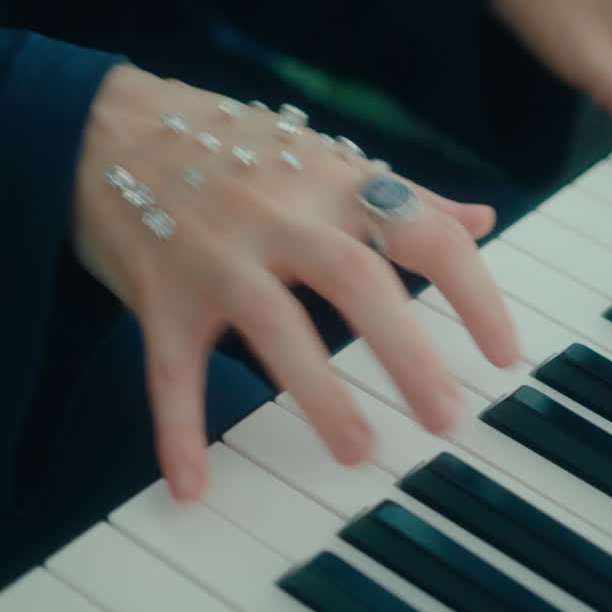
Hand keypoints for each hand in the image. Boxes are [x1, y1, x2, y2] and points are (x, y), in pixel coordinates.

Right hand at [71, 65, 518, 499]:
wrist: (106, 125)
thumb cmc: (233, 147)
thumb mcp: (322, 158)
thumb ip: (402, 194)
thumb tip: (478, 222)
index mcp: (335, 184)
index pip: (424, 235)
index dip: (475, 293)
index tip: (505, 356)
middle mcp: (281, 215)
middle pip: (356, 279)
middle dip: (406, 349)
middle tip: (444, 416)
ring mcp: (216, 254)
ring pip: (273, 324)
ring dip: (317, 392)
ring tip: (356, 452)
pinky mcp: (158, 292)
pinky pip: (168, 368)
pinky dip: (177, 429)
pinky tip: (193, 487)